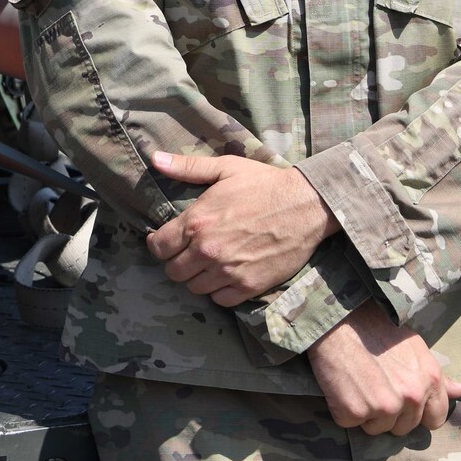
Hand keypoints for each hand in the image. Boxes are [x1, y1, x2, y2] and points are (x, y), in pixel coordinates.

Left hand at [144, 151, 339, 305]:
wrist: (305, 205)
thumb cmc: (264, 184)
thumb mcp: (225, 168)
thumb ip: (187, 167)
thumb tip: (155, 159)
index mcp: (197, 222)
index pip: (159, 247)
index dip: (159, 245)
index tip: (167, 242)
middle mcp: (208, 249)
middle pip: (173, 272)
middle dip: (177, 262)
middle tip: (189, 254)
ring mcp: (228, 270)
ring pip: (195, 288)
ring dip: (197, 278)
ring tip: (207, 265)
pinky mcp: (249, 285)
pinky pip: (220, 300)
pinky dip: (219, 291)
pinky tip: (226, 276)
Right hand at [306, 302, 460, 436]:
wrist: (339, 320)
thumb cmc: (377, 329)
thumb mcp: (415, 347)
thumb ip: (437, 375)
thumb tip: (460, 391)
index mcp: (430, 380)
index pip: (435, 419)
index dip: (418, 415)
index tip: (403, 405)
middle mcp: (411, 397)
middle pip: (403, 428)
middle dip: (389, 414)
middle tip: (373, 388)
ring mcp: (383, 406)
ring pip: (376, 428)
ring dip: (366, 414)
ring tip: (357, 385)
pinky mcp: (354, 411)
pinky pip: (350, 423)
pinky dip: (343, 410)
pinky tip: (341, 387)